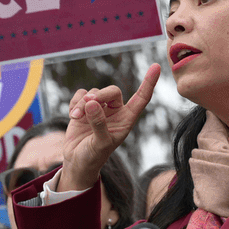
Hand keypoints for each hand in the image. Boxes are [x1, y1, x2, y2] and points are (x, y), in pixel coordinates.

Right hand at [58, 64, 160, 191]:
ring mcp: (99, 109)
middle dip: (100, 94)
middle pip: (113, 91)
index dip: (149, 83)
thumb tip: (92, 103)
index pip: (141, 98)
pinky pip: (81, 95)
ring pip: (94, 93)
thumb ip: (99, 124)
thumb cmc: (94, 156)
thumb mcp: (100, 144)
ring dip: (83, 102)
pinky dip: (75, 102)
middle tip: (89, 103)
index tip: (156, 66)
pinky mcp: (84, 108)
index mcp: (126, 120)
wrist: (77, 161)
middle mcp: (115, 112)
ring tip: (76, 116)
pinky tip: (73, 115)